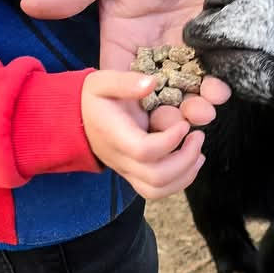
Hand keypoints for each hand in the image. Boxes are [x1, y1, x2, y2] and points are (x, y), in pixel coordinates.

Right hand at [20, 0, 263, 119]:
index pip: (115, 78)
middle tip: (177, 124)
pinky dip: (218, 86)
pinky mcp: (217, 41)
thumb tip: (28, 4)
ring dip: (193, 106)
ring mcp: (187, 45)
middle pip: (152, 96)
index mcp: (123, 31)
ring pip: (186, 90)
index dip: (122, 104)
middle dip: (163, 116)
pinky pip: (214, 74)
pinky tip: (223, 87)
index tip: (134, 120)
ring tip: (204, 110)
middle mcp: (153, 44)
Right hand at [80, 70, 205, 198]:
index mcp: (114, 135)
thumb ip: (126, 82)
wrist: (75, 120)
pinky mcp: (133, 175)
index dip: (170, 140)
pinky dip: (179, 180)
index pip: (145, 150)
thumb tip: (153, 82)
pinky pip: (156, 191)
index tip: (184, 123)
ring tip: (199, 152)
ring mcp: (126, 171)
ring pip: (157, 191)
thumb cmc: (91, 98)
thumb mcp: (103, 81)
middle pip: (156, 177)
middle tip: (198, 136)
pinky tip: (191, 160)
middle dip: (185, 159)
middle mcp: (120, 159)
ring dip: (185, 174)